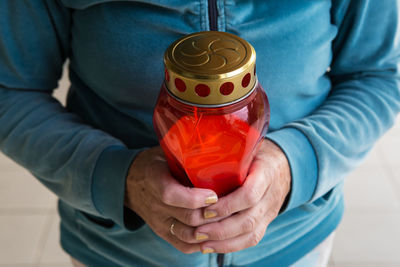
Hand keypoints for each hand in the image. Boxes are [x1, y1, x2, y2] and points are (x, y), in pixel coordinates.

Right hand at [124, 146, 219, 253]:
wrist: (130, 182)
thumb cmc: (156, 163)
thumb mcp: (165, 151)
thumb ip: (186, 150)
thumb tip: (217, 141)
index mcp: (154, 179)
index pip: (171, 195)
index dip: (195, 198)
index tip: (214, 194)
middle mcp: (155, 205)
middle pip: (187, 218)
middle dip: (213, 215)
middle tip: (233, 208)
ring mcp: (158, 222)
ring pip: (188, 235)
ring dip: (211, 231)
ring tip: (229, 222)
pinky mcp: (163, 233)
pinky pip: (182, 245)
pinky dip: (201, 244)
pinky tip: (216, 236)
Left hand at [193, 139, 290, 253]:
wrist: (284, 166)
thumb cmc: (257, 155)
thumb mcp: (248, 147)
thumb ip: (230, 151)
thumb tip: (198, 149)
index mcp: (265, 173)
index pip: (250, 194)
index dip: (228, 204)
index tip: (207, 208)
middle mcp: (270, 196)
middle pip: (249, 219)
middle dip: (221, 228)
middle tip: (198, 231)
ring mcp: (270, 212)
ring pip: (251, 234)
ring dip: (224, 241)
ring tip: (201, 242)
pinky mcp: (266, 223)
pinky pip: (251, 240)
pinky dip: (231, 247)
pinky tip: (211, 247)